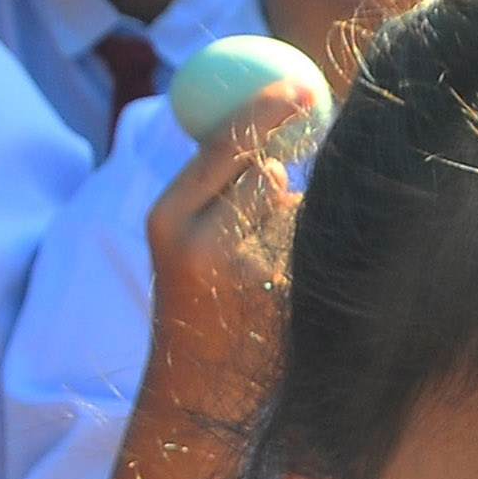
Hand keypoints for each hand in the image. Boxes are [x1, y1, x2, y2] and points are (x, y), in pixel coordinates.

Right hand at [140, 81, 309, 432]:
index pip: (225, 146)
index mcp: (166, 221)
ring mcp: (247, 280)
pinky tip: (279, 293)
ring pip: (295, 216)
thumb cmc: (193, 303)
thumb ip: (215, 187)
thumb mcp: (179, 242)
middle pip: (268, 178)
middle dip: (275, 184)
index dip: (265, 109)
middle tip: (268, 209)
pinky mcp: (284, 306)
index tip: (299, 83)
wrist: (192, 395)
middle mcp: (204, 248)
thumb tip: (274, 129)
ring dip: (291, 225)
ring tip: (257, 270)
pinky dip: (305, 259)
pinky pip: (310, 252)